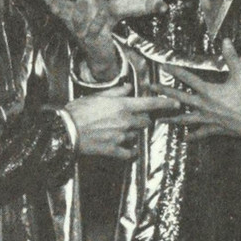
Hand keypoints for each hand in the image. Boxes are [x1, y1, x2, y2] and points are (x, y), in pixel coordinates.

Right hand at [34, 0, 118, 79]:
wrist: (99, 53)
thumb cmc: (92, 26)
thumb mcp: (89, 5)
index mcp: (69, 15)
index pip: (55, 3)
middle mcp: (72, 23)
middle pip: (60, 11)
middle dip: (55, 0)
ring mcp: (82, 32)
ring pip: (78, 21)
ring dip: (79, 8)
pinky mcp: (93, 39)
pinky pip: (95, 30)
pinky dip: (98, 21)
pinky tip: (102, 12)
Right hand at [64, 83, 179, 158]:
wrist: (65, 130)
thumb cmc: (79, 110)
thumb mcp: (97, 95)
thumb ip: (116, 92)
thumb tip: (128, 88)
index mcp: (122, 105)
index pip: (150, 104)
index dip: (166, 103)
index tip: (176, 104)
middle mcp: (125, 121)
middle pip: (146, 121)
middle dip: (143, 119)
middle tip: (132, 118)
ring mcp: (121, 137)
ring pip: (137, 135)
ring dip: (133, 133)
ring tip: (118, 130)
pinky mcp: (114, 150)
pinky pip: (130, 153)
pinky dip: (131, 151)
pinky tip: (129, 149)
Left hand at [149, 38, 240, 141]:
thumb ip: (232, 58)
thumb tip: (226, 41)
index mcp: (208, 91)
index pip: (187, 78)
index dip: (175, 70)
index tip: (163, 65)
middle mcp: (204, 105)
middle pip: (179, 98)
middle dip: (164, 92)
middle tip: (150, 88)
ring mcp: (207, 119)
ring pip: (185, 118)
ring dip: (171, 118)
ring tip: (159, 119)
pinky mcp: (213, 129)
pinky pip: (200, 133)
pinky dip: (192, 136)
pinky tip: (184, 139)